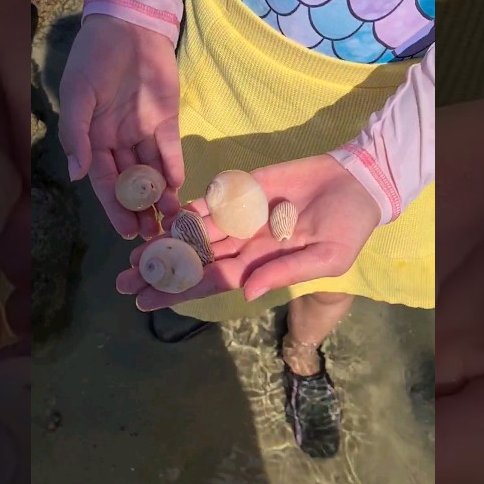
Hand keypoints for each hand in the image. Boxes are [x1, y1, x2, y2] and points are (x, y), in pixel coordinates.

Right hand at [58, 15, 183, 238]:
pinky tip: (179, 188)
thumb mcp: (78, 94)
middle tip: (154, 237)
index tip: (126, 232)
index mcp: (92, 139)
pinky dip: (174, 168)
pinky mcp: (166, 120)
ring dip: (161, 196)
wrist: (127, 24)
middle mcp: (118, 141)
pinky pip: (170, 150)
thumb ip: (76, 135)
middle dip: (141, 210)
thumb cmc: (93, 58)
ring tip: (173, 220)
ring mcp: (143, 131)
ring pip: (152, 172)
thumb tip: (75, 176)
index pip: (103, 182)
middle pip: (130, 183)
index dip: (115, 208)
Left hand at [115, 154, 380, 309]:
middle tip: (124, 280)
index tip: (146, 301)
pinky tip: (160, 219)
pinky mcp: (243, 189)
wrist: (359, 183)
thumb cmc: (349, 227)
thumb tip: (247, 293)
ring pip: (194, 233)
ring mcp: (240, 216)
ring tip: (133, 254)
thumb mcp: (328, 258)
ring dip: (165, 243)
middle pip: (194, 260)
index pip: (210, 281)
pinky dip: (185, 210)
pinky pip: (209, 201)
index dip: (178, 291)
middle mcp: (242, 243)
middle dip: (160, 271)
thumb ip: (285, 273)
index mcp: (259, 265)